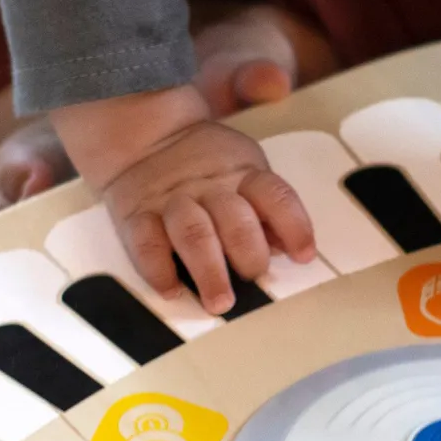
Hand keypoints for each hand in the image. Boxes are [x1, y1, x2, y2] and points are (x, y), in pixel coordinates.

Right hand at [53, 88, 316, 314]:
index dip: (294, 225)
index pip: (274, 196)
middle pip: (234, 219)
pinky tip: (171, 289)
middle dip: (249, 253)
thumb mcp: (245, 171)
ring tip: (219, 301)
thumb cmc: (207, 166)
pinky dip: (158, 269)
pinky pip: (145, 243)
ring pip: (193, 234)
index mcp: (243, 175)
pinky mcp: (137, 216)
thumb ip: (266, 209)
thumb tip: (288, 248)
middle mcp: (209, 188)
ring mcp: (172, 202)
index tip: (303, 255)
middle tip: (255, 279)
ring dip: (208, 270)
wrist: (146, 138)